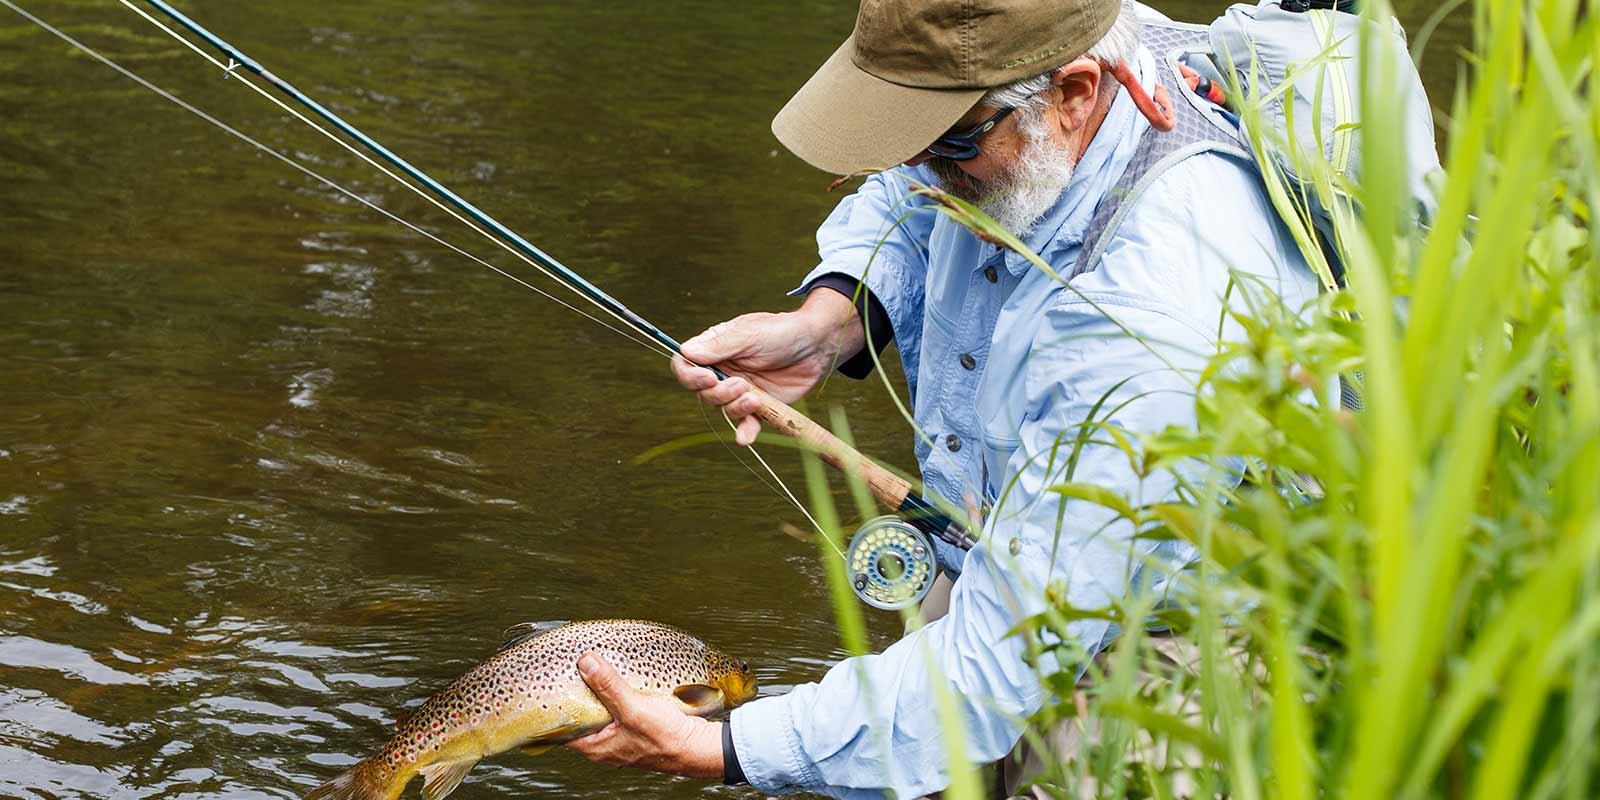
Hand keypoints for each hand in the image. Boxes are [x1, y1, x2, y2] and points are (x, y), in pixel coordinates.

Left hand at [564, 652, 724, 779]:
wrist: (699, 748)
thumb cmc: (667, 739)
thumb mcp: (634, 709)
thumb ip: (608, 686)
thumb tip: (585, 663)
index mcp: (596, 746)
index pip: (563, 727)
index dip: (555, 705)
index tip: (552, 683)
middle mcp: (605, 744)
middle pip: (582, 715)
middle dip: (578, 693)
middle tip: (572, 669)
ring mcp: (621, 737)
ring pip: (602, 711)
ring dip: (600, 692)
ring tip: (595, 669)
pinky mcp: (636, 728)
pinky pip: (619, 709)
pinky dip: (617, 695)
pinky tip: (621, 680)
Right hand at [672, 288, 864, 445]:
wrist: (817, 346)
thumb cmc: (782, 332)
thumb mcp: (749, 334)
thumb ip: (719, 346)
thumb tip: (686, 352)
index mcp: (715, 349)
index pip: (685, 365)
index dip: (689, 375)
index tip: (707, 377)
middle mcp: (724, 370)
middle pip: (701, 392)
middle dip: (718, 393)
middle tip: (740, 384)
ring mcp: (740, 389)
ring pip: (722, 409)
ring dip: (735, 407)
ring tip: (755, 397)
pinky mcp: (759, 405)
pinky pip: (746, 424)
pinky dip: (745, 432)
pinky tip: (745, 438)